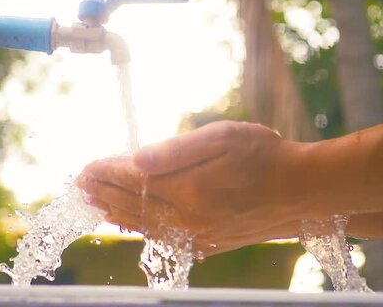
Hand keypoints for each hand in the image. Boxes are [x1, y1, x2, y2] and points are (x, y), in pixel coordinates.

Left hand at [77, 121, 311, 254]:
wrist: (303, 191)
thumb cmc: (266, 156)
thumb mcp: (223, 138)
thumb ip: (176, 151)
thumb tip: (136, 159)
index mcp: (188, 190)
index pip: (134, 181)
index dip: (107, 172)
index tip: (86, 167)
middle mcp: (188, 219)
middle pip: (134, 206)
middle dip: (104, 193)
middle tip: (79, 186)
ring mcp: (198, 235)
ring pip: (145, 225)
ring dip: (116, 213)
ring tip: (95, 204)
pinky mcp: (210, 243)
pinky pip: (164, 239)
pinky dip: (141, 229)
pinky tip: (131, 224)